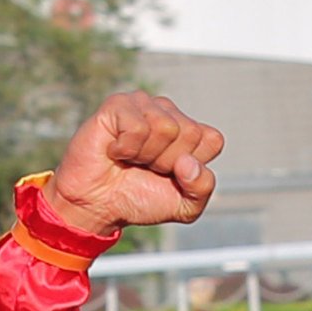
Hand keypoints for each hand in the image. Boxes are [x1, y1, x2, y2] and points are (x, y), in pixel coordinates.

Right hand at [49, 94, 222, 237]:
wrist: (99, 205)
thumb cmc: (140, 198)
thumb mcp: (185, 206)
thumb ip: (202, 188)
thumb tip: (187, 162)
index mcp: (189, 131)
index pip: (212, 140)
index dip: (193, 167)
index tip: (171, 175)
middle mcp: (168, 112)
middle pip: (189, 133)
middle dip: (168, 162)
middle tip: (147, 168)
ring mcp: (143, 104)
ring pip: (166, 127)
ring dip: (146, 155)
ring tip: (131, 159)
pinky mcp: (117, 104)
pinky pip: (138, 126)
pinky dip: (126, 148)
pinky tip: (115, 150)